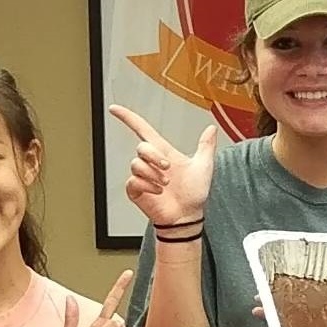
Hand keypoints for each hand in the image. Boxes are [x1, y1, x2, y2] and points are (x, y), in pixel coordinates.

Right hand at [105, 102, 217, 229]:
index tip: (115, 109)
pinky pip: (133, 181)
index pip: (142, 129)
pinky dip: (147, 186)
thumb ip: (206, 146)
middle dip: (154, 157)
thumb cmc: (194, 194)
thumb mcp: (204, 166)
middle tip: (168, 169)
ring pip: (137, 164)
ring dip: (153, 174)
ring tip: (165, 184)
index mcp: (163, 152)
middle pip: (141, 147)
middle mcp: (150, 162)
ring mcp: (142, 177)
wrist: (187, 217)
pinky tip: (158, 192)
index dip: (128, 118)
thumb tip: (211, 129)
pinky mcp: (136, 190)